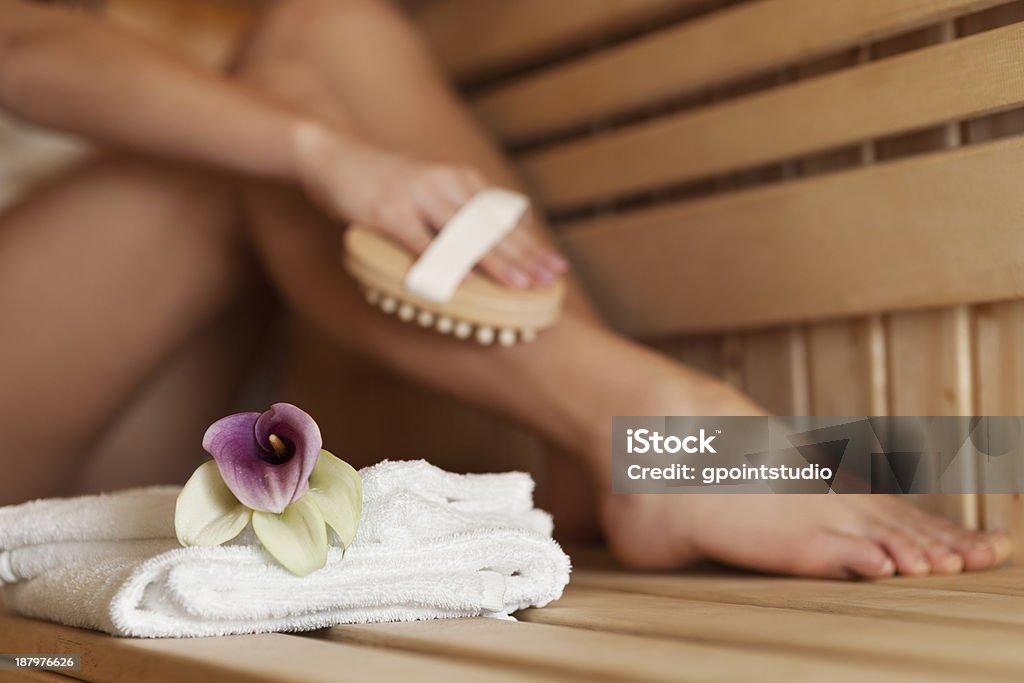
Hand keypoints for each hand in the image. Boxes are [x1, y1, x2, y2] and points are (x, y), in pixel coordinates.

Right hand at [293, 122, 567, 287]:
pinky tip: (460, 282)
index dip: (531, 244)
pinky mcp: (388, 212)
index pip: (503, 218)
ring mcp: (416, 197)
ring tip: (516, 285)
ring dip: (492, 262)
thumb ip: (459, 214)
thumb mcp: (432, 189)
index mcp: (461, 181)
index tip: (556, 268)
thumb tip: (493, 249)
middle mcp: (445, 185)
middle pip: (490, 227)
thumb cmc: (387, 182)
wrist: (336, 154)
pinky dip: (440, 263)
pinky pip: (420, 242)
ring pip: (461, 235)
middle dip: (523, 256)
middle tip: (547, 281)